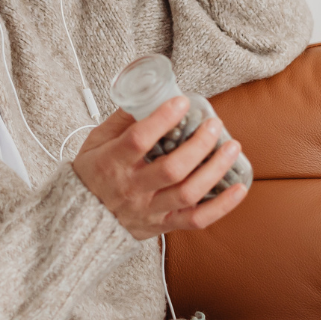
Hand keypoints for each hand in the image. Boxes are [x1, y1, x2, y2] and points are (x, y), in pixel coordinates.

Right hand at [70, 98, 247, 241]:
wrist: (81, 221)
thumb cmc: (91, 176)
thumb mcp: (96, 142)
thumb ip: (122, 120)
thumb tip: (149, 94)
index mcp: (112, 163)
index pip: (138, 140)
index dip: (162, 118)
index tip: (182, 102)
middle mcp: (132, 188)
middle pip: (172, 168)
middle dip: (199, 144)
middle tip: (214, 125)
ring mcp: (149, 210)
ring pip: (189, 193)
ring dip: (215, 169)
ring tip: (232, 147)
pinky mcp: (163, 225)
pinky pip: (197, 220)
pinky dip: (222, 206)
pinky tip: (240, 187)